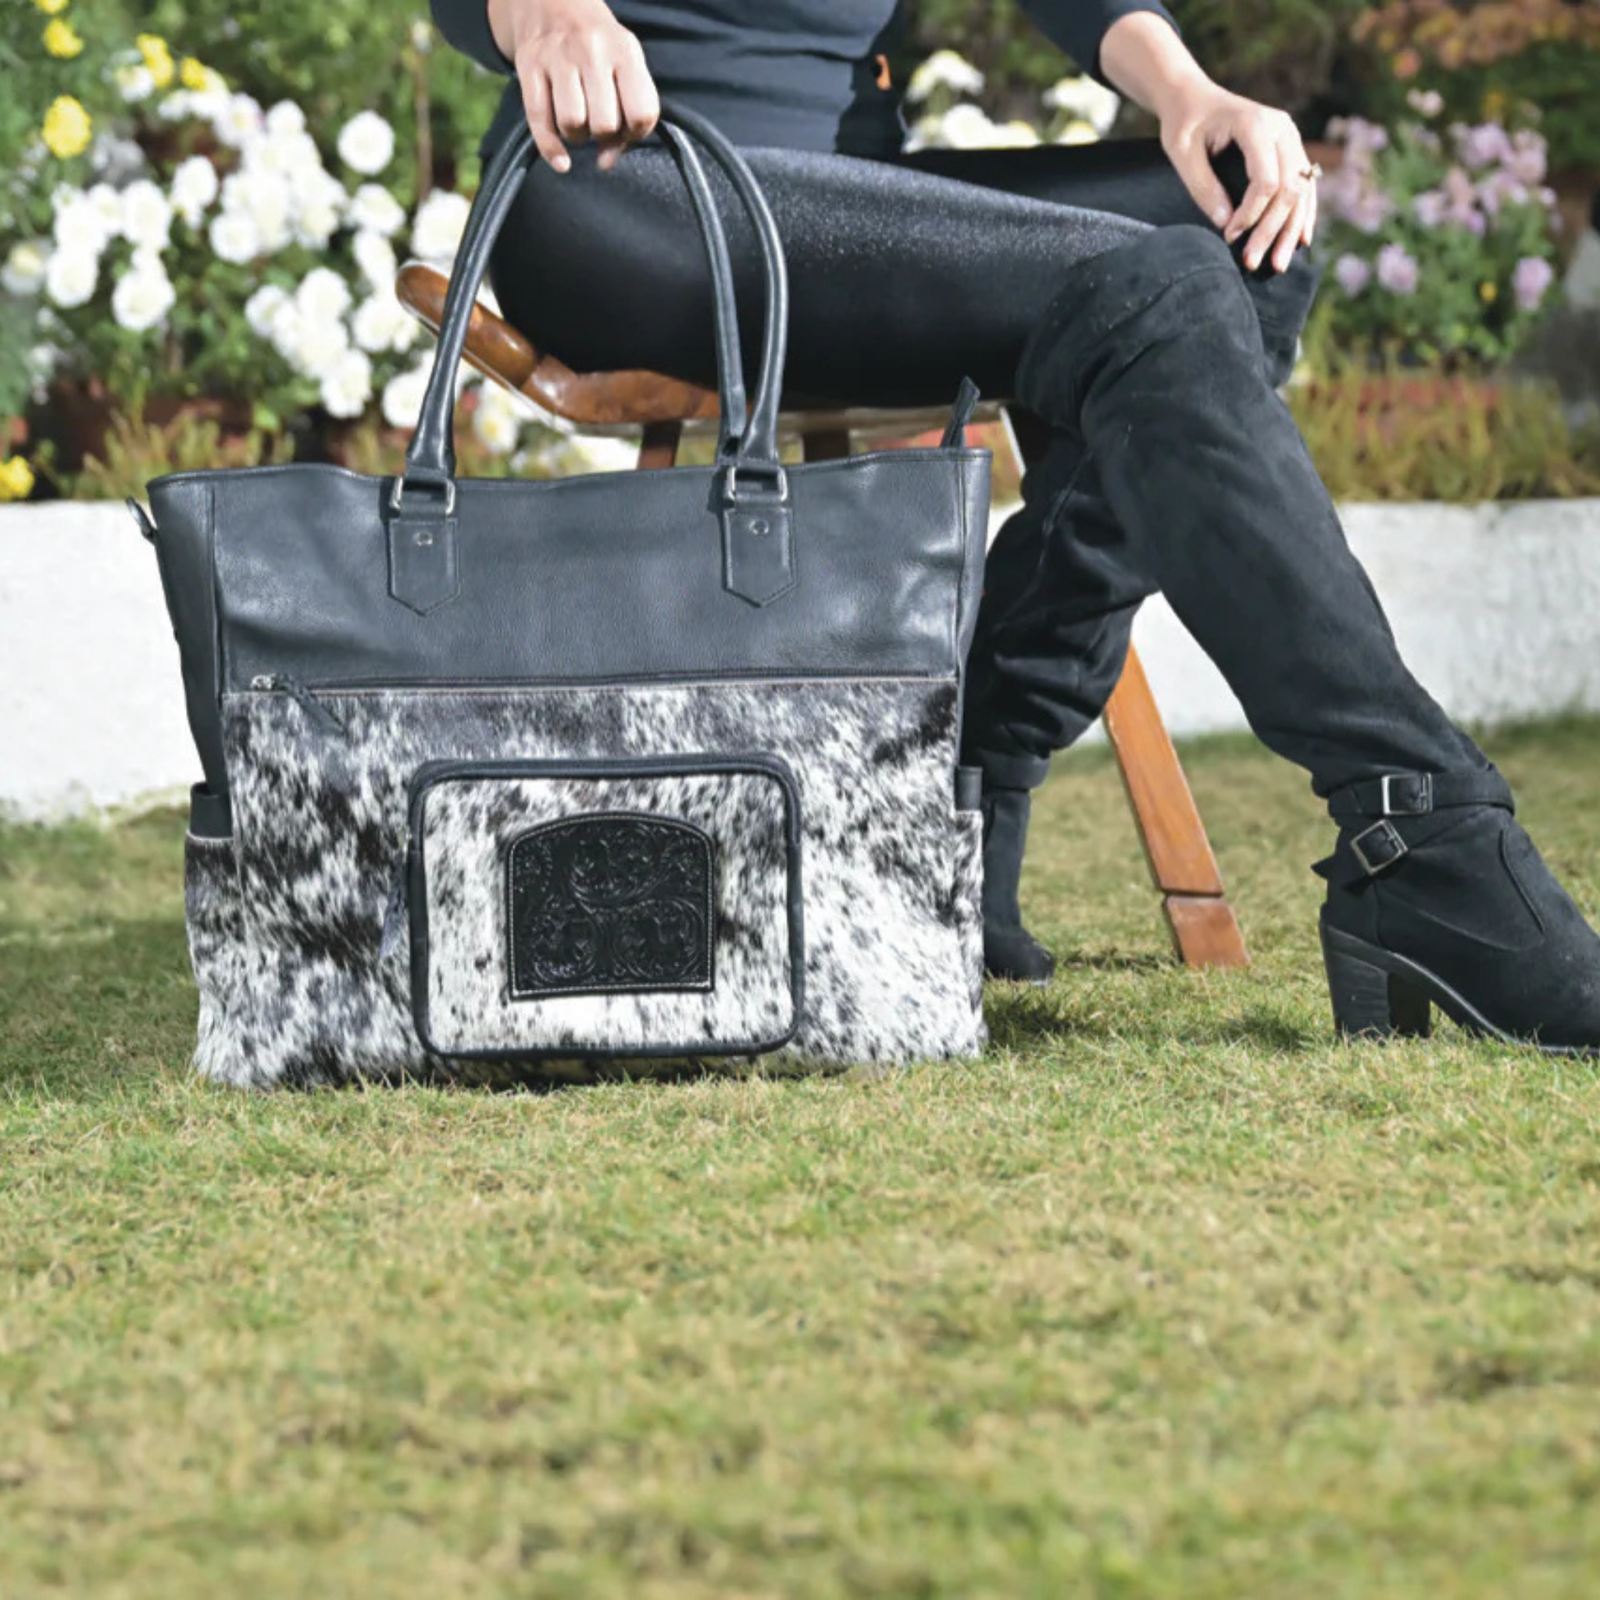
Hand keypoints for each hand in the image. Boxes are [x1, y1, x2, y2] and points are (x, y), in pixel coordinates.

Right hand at [487, 0, 659, 173]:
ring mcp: (558, 57)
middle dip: (604, 136)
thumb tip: (606, 163)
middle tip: (599, 124)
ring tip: (578, 124)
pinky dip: (551, 148)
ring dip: (577, 137)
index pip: (642, 112)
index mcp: (624, 51)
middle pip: (605, 124)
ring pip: (572, 124)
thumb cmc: (596, 44)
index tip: (628, 128)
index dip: (637, 132)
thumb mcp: (623, 65)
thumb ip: (626, 114)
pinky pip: (539, 120)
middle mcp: (592, 51)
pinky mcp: (529, 65)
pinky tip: (561, 159)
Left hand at [1156, 81, 1316, 273]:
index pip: (1266, 180)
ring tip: (1279, 265)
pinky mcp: (1291, 149)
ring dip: (1292, 230)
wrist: (1194, 97)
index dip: (1250, 215)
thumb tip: (1226, 225)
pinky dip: (1302, 214)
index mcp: (1256, 124)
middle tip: (1254, 263)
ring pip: (1303, 190)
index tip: (1229, 237)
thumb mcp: (1182, 154)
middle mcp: (1282, 129)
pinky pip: (1305, 185)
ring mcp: (1291, 138)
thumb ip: (1203, 188)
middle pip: (1290, 188)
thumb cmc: (1184, 124)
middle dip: (1273, 230)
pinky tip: (1299, 241)